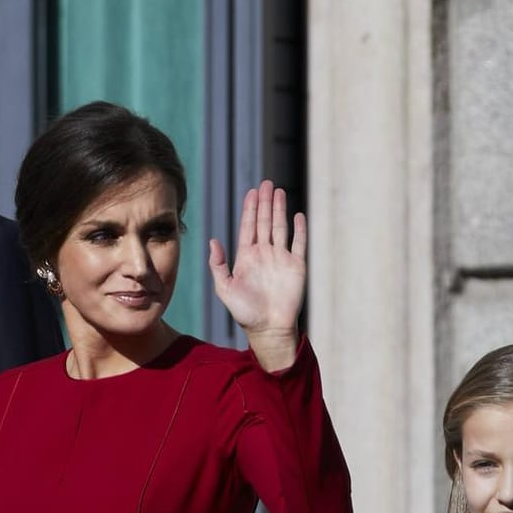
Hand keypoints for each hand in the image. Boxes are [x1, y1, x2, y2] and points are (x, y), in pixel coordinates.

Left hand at [209, 180, 305, 370]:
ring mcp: (281, 258)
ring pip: (280, 227)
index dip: (250, 208)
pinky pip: (299, 244)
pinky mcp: (296, 266)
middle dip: (265, 202)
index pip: (248, 226)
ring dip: (280, 210)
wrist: (268, 328)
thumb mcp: (225, 288)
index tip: (252, 192)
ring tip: (279, 191)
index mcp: (246, 257)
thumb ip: (218, 265)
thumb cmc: (244, 312)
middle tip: (266, 183)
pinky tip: (298, 215)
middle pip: (264, 222)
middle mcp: (264, 254)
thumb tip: (213, 241)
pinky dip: (299, 229)